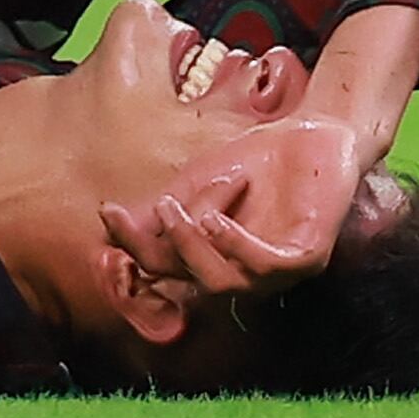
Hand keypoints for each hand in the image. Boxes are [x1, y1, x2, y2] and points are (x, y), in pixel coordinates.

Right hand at [100, 117, 365, 299]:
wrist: (309, 134)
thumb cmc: (254, 161)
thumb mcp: (197, 183)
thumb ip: (162, 210)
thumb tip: (108, 227)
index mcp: (213, 257)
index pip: (164, 265)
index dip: (133, 244)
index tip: (108, 211)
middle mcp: (243, 272)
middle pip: (190, 278)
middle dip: (169, 244)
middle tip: (164, 205)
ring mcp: (278, 271)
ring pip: (224, 282)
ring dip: (196, 246)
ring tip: (187, 210)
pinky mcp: (310, 258)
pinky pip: (267, 267)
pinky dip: (235, 247)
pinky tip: (216, 222)